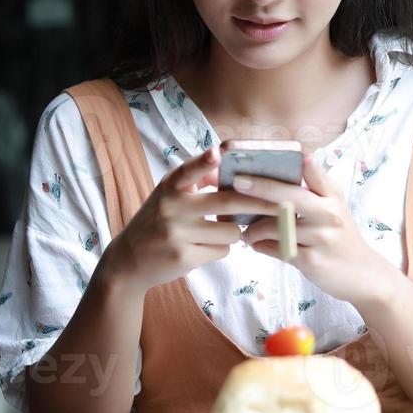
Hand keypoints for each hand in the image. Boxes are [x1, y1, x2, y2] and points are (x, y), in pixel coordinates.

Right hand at [97, 147, 273, 295]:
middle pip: (227, 202)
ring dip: (235, 232)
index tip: (217, 152)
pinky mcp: (183, 257)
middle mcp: (171, 207)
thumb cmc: (158, 221)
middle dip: (260, 203)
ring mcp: (176, 234)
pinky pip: (222, 250)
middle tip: (282, 203)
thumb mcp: (168, 195)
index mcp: (169, 187)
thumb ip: (193, 180)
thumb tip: (225, 160)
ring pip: (230, 231)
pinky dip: (221, 248)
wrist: (129, 260)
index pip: (188, 170)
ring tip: (219, 232)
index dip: (204, 162)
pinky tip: (204, 248)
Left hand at [237, 154, 399, 309]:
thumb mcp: (335, 206)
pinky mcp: (311, 260)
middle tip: (237, 182)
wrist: (362, 273)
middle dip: (261, 187)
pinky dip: (261, 246)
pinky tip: (255, 245)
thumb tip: (292, 164)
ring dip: (254, 228)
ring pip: (276, 226)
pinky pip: (277, 249)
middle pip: (290, 196)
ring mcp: (321, 237)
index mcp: (333, 195)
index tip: (265, 153)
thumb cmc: (340, 235)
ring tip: (246, 231)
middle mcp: (329, 213)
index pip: (311, 169)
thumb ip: (315, 186)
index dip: (289, 160)